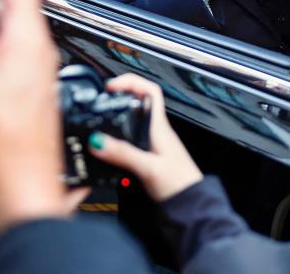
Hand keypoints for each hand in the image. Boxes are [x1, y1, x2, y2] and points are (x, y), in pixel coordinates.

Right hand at [87, 73, 201, 201]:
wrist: (190, 206)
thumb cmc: (179, 185)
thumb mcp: (148, 167)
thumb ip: (123, 154)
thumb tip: (98, 141)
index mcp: (159, 127)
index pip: (149, 90)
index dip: (130, 82)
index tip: (110, 86)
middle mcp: (156, 132)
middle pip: (138, 103)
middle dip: (119, 96)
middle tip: (101, 100)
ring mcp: (153, 144)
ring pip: (134, 121)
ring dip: (118, 117)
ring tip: (101, 119)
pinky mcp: (149, 157)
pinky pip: (132, 139)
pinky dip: (119, 138)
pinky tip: (110, 148)